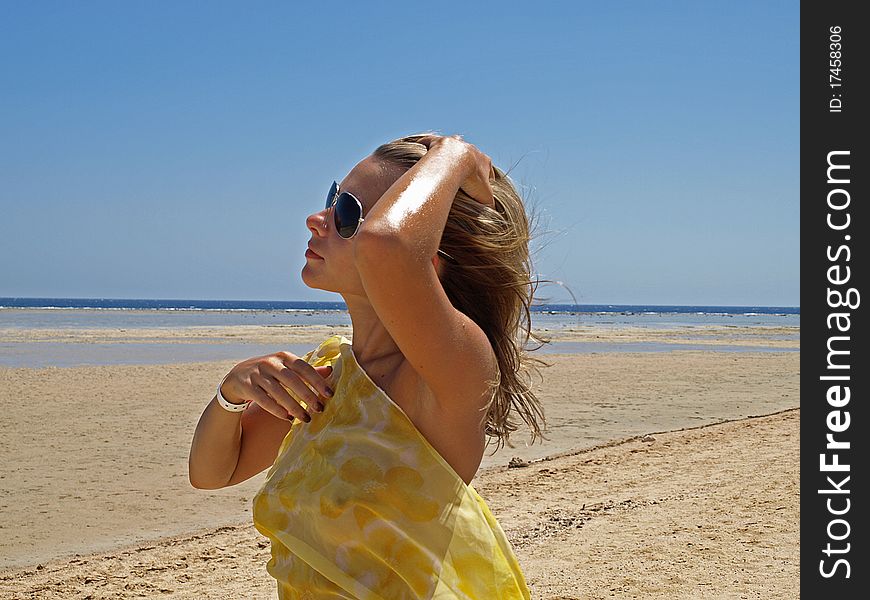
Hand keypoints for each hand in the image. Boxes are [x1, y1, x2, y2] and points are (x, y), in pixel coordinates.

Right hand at [219, 351, 333, 421]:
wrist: (237, 376)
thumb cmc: (269, 372)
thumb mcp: (286, 367)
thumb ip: (306, 370)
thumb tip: (330, 370)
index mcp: (284, 356)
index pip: (304, 367)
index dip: (317, 380)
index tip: (329, 394)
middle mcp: (270, 363)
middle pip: (292, 380)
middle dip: (307, 395)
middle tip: (319, 409)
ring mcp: (257, 374)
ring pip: (278, 392)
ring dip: (294, 406)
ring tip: (306, 418)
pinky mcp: (247, 386)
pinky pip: (264, 400)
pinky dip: (277, 410)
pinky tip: (288, 418)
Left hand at [416, 134, 495, 207]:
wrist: (453, 164)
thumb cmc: (470, 180)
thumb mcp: (484, 196)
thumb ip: (490, 204)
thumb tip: (492, 214)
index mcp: (483, 160)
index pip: (487, 167)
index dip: (485, 176)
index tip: (480, 185)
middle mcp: (469, 148)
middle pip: (471, 155)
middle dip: (467, 164)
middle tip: (461, 175)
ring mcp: (453, 143)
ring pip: (453, 146)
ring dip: (451, 153)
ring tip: (444, 164)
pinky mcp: (437, 142)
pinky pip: (430, 141)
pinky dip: (428, 145)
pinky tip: (423, 152)